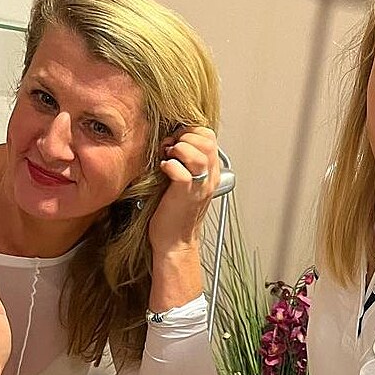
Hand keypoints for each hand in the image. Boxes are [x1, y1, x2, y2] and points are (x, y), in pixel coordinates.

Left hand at [147, 126, 219, 256]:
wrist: (174, 243)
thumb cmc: (174, 215)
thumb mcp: (185, 184)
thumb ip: (185, 163)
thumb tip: (171, 142)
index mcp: (210, 174)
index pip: (209, 137)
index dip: (191, 132)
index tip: (176, 141)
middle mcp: (208, 178)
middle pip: (207, 141)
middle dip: (185, 137)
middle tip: (171, 149)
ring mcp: (199, 186)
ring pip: (198, 153)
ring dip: (179, 149)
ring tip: (168, 158)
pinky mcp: (185, 195)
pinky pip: (181, 171)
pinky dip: (170, 166)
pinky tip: (164, 170)